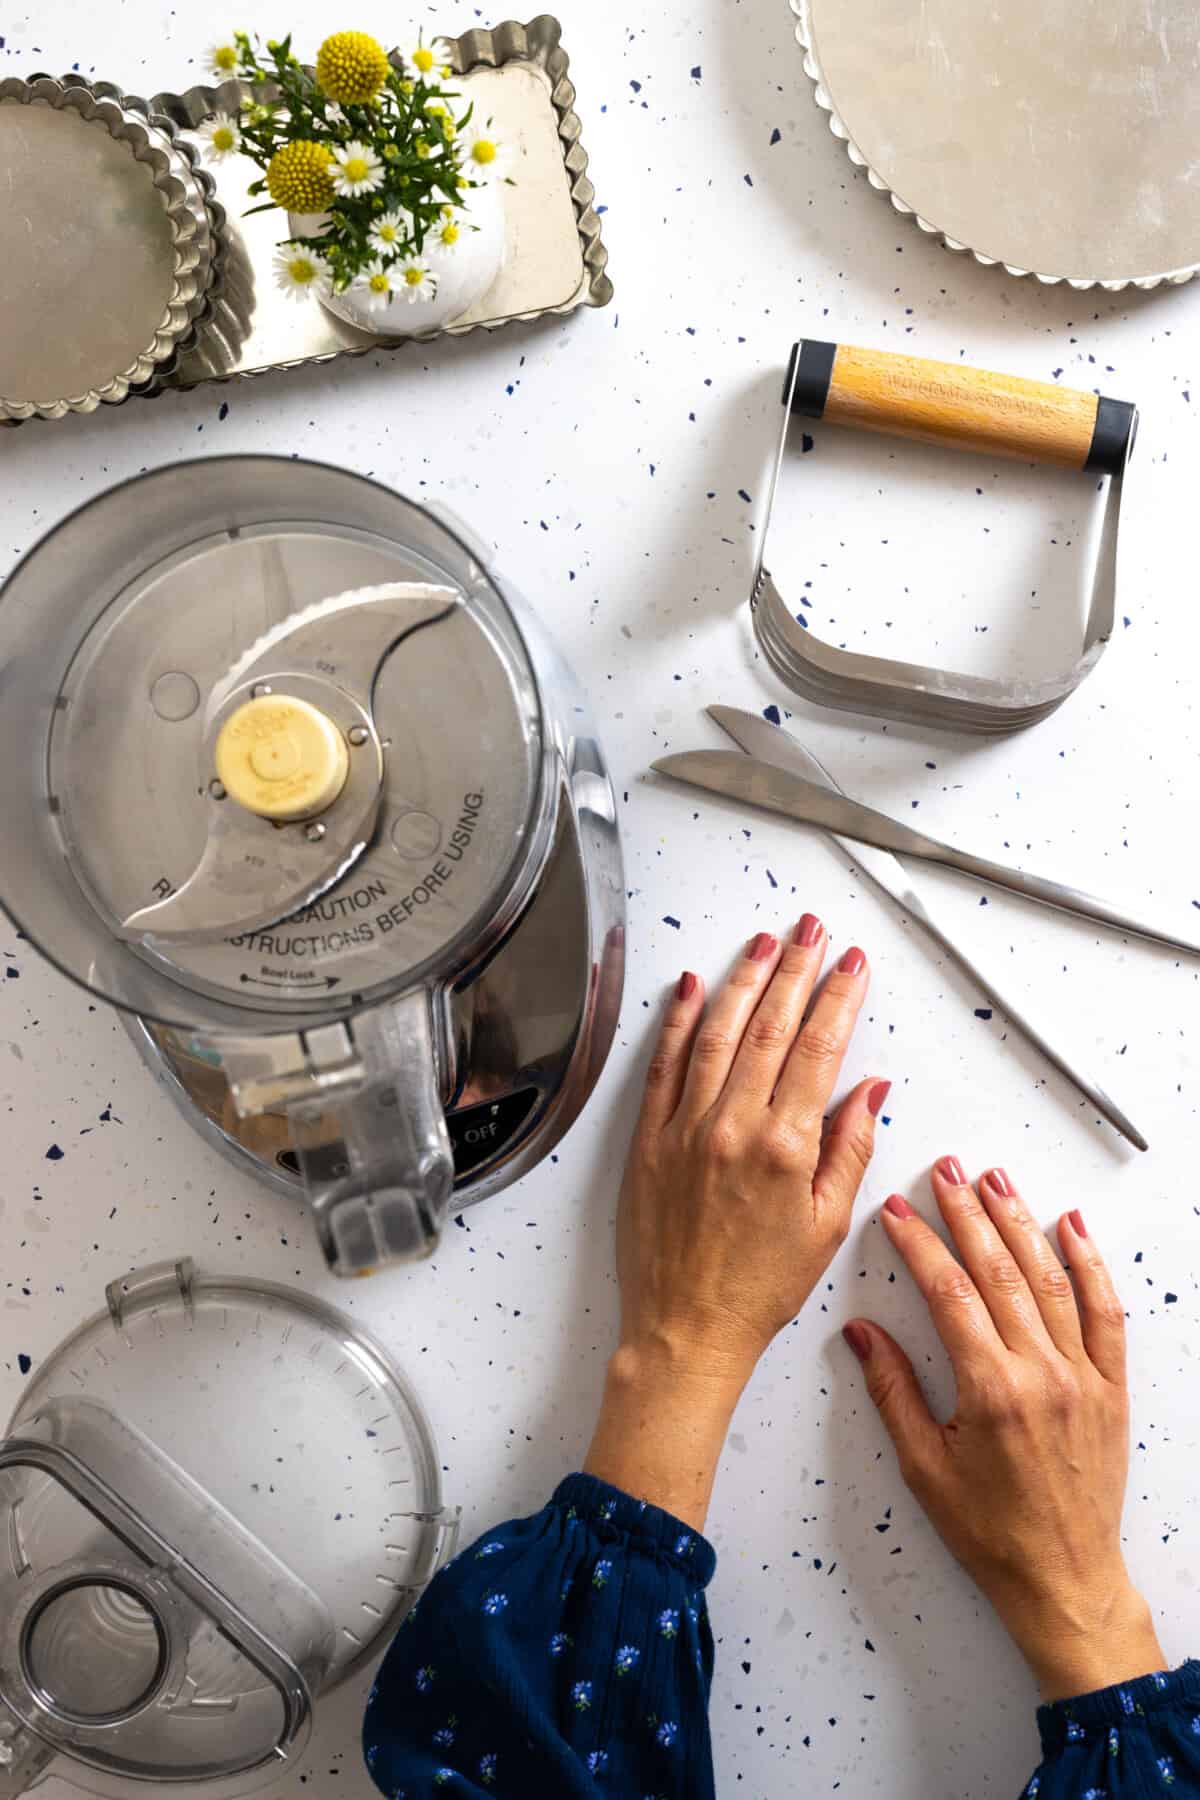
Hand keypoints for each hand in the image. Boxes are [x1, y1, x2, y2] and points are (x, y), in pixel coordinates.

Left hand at [585, 919, 886, 1528]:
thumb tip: (869, 1089)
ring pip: (717, 1033)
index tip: (851, 963)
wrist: (687, 1329)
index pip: (819, 1049)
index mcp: (784, 1146)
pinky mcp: (648, 1139)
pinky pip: (664, 1065)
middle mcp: (732, 1126)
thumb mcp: (827, 1225)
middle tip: (812, 930)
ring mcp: (685, 1127)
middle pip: (770, 1027)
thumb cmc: (759, 1288)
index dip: (838, 997)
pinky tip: (693, 987)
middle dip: (796, 969)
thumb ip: (849, 1149)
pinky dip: (678, 1021)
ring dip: (744, 981)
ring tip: (763, 943)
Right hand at [846, 1159, 1165, 1699]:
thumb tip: (861, 1333)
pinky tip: (1072, 1227)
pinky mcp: (1111, 1387)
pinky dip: (1090, 1264)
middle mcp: (1043, 1375)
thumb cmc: (991, 1534)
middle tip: (943, 1171)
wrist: (1064, 1580)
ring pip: (1050, 1279)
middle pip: (999, 1271)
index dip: (919, 1244)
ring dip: (1020, 1222)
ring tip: (994, 1179)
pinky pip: (1106, 1313)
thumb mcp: (923, 1467)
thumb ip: (893, 1391)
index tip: (896, 1212)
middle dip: (966, 1213)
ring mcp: (1084, 1377)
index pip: (950, 1292)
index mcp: (992, 1392)